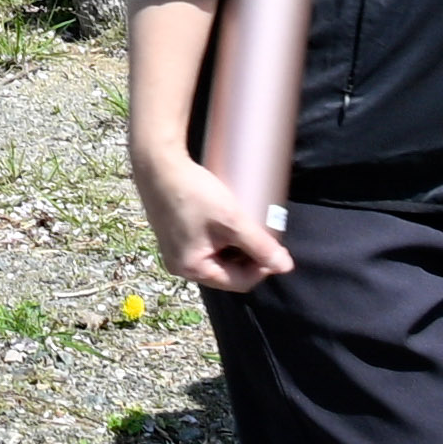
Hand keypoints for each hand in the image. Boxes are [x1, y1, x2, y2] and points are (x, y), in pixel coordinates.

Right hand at [128, 142, 288, 298]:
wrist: (157, 162)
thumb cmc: (192, 191)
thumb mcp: (231, 220)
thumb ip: (259, 244)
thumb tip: (286, 267)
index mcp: (193, 269)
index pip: (240, 281)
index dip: (262, 266)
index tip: (275, 246)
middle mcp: (181, 266)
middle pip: (228, 270)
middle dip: (248, 255)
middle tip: (261, 232)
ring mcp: (174, 250)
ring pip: (216, 256)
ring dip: (234, 244)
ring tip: (245, 223)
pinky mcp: (173, 234)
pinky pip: (204, 244)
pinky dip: (219, 236)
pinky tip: (226, 219)